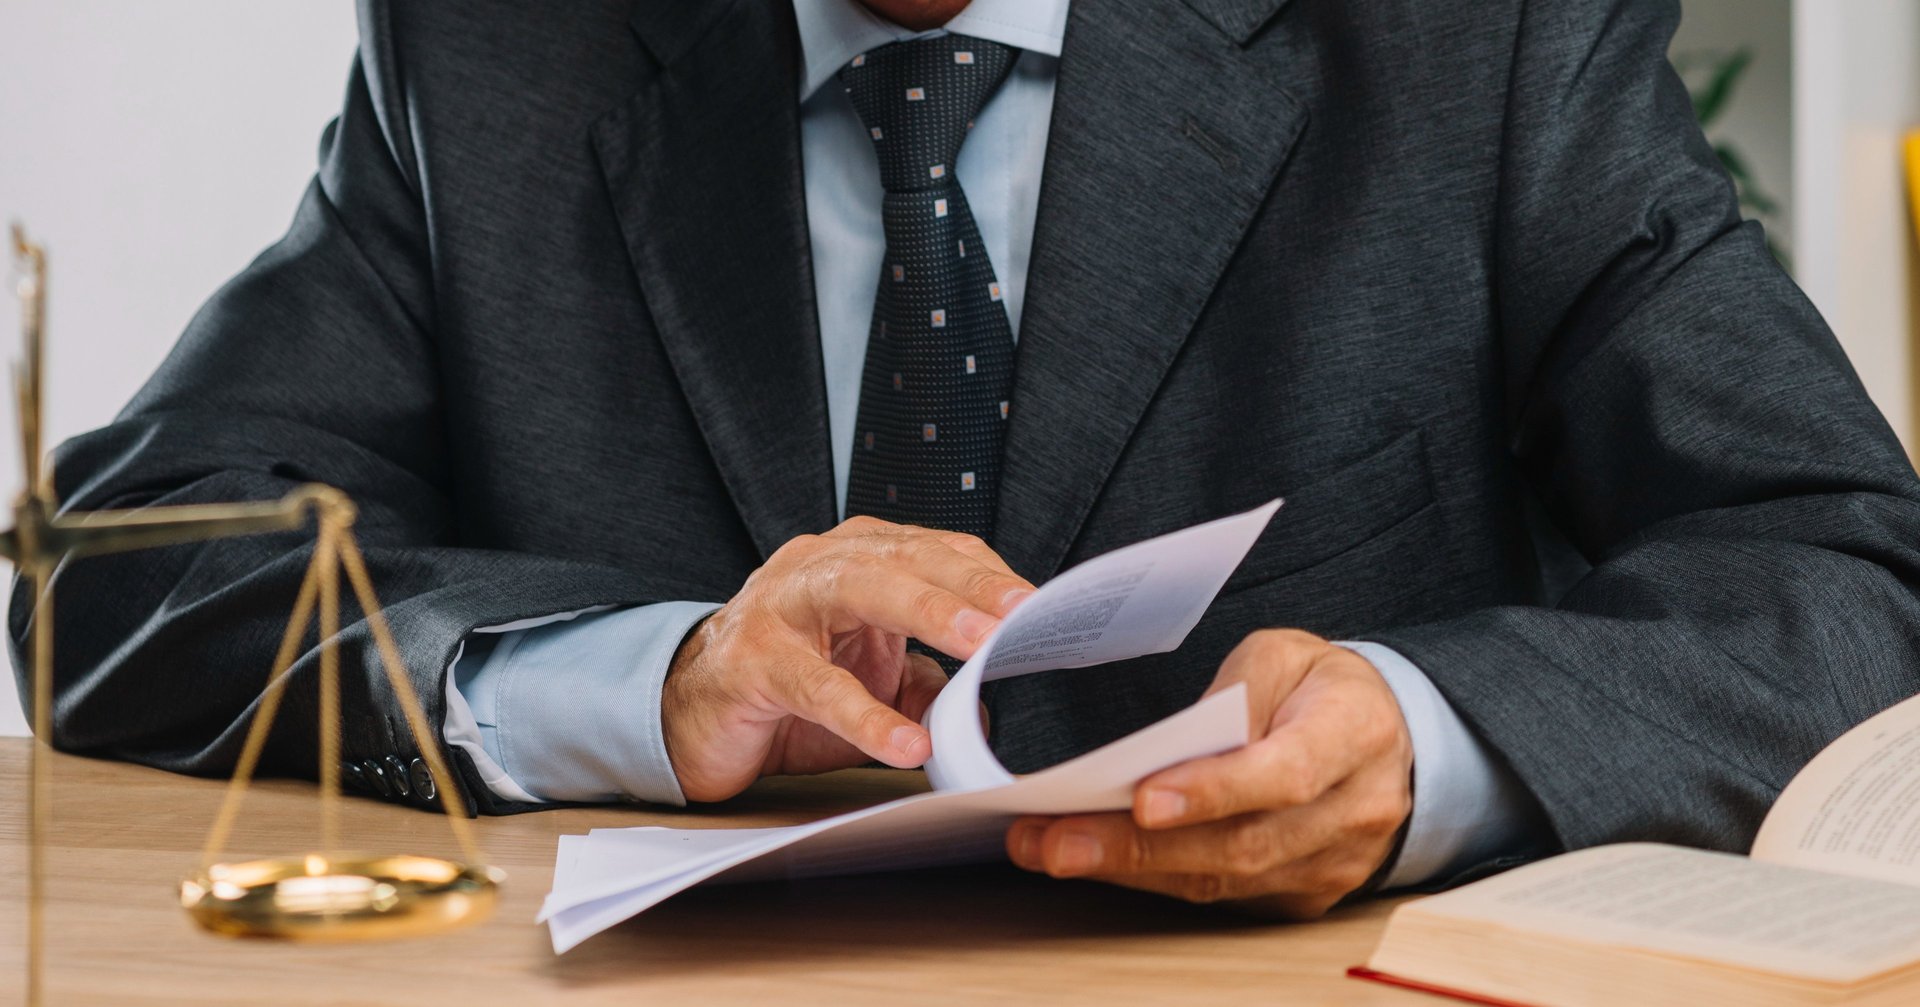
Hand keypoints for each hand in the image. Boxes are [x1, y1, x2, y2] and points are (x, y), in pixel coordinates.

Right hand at [663, 516, 1033, 801]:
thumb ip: (924, 686)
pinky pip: (815, 686)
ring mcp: (780, 606)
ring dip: (926, 613)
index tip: (1041, 605)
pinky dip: (865, 716)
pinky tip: (906, 743)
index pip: (935, 551)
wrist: (689, 715)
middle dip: (968, 582)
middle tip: (1020, 611)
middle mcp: (818, 566)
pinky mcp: (751, 661)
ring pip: (858, 591)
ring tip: (978, 648)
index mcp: (857, 559)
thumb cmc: (785, 689)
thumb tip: (985, 709)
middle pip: (903, 557)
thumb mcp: (870, 686)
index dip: (988, 576)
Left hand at [1006, 629, 1411, 916]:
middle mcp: (1353, 810)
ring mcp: (1332, 864)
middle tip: (1054, 841)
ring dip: (1130, 870)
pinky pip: (1224, 897)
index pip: (1283, 773)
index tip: (1142, 798)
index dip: (1213, 790)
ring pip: (1224, 881)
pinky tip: (1099, 860)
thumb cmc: (1325, 690)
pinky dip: (1156, 879)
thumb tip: (1173, 746)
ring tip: (1050, 849)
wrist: (1394, 741)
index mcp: (1353, 733)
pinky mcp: (1304, 896)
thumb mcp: (1287, 655)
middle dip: (1137, 847)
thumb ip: (1236, 690)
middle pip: (1241, 843)